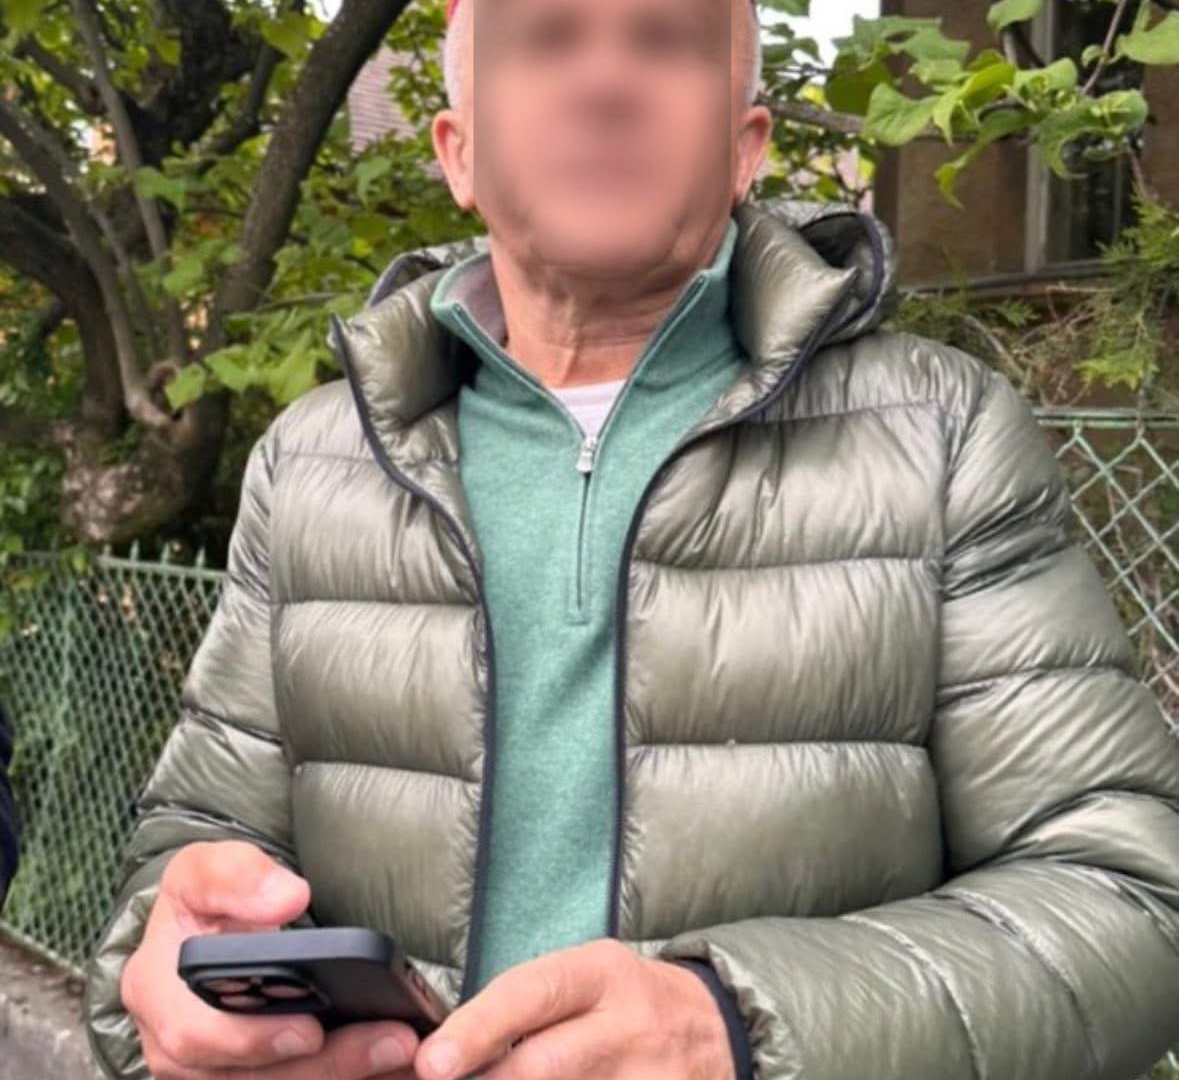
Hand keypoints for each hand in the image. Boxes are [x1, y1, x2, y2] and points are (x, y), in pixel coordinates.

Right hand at [120, 839, 420, 1079]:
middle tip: (393, 1041)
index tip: (311, 1029)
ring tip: (406, 1051)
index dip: (252, 1041)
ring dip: (345, 1074)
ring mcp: (212, 1074)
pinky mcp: (253, 1078)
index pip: (194, 1034)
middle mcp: (176, 1050)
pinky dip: (349, 1074)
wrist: (209, 928)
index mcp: (154, 992)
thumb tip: (286, 897)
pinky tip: (396, 1063)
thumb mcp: (206, 868)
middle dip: (325, 1065)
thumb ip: (238, 876)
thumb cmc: (205, 900)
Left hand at [411, 937, 734, 1079]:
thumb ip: (527, 1006)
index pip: (532, 993)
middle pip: (540, 1067)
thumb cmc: (627, 1003)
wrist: (714, 1030)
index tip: (433, 1061)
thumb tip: (449, 1052)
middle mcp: (626, 1025)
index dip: (479, 1028)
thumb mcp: (587, 980)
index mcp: (601, 974)